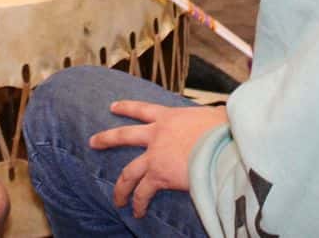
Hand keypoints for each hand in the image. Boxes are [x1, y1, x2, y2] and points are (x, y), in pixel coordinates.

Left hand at [90, 102, 228, 218]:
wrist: (223, 143)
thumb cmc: (224, 129)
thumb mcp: (213, 115)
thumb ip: (208, 118)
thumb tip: (221, 118)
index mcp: (169, 116)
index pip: (143, 109)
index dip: (126, 107)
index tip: (113, 107)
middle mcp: (157, 134)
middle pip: (124, 136)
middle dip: (106, 139)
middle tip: (93, 142)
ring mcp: (155, 155)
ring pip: (128, 172)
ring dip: (120, 187)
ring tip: (117, 199)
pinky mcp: (159, 175)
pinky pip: (143, 192)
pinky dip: (138, 203)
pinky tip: (137, 212)